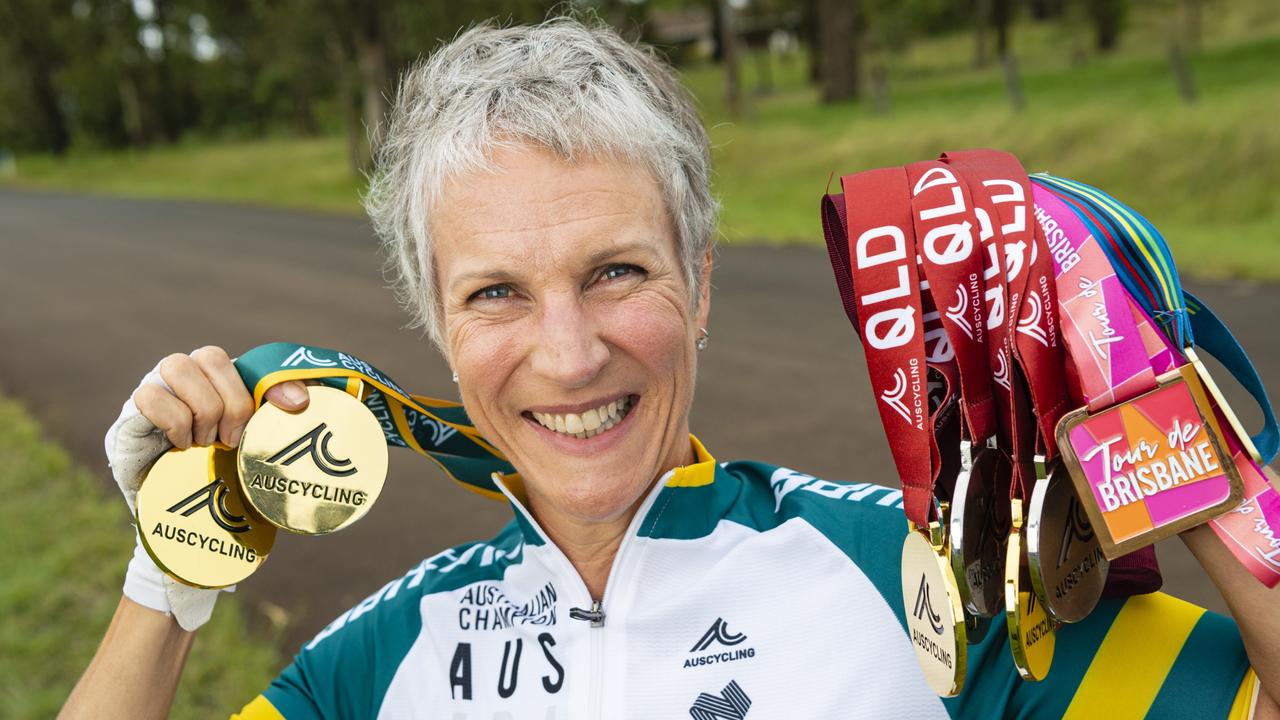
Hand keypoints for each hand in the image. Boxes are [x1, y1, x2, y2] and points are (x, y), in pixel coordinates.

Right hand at [106, 346, 308, 629]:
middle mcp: (187, 382)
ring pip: (176, 366)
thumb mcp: (264, 461)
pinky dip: (172, 420)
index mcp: (222, 386)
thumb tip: (327, 411)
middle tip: (236, 439)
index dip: (273, 380)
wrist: (185, 534)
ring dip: (202, 409)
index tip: (296, 407)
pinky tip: (183, 448)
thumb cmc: (229, 490)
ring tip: (208, 445)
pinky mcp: (128, 420)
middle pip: (209, 355)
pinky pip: (148, 396)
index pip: (247, 362)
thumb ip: (287, 435)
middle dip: (232, 399)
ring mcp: (154, 395)